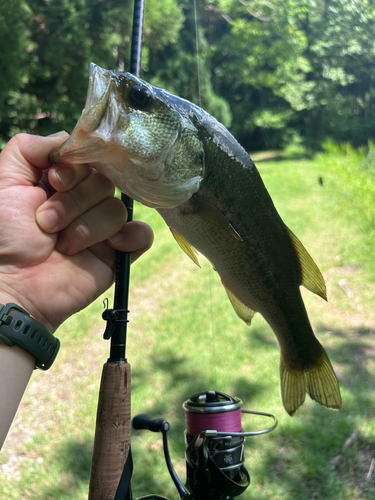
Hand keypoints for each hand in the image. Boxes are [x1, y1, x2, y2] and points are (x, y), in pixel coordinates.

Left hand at [0, 132, 152, 331]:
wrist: (11, 284)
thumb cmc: (2, 235)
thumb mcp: (4, 180)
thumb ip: (29, 148)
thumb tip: (68, 140)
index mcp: (62, 183)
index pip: (89, 160)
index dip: (75, 169)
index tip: (54, 183)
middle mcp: (85, 202)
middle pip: (104, 183)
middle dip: (73, 204)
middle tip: (46, 224)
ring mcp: (103, 229)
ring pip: (117, 209)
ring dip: (87, 227)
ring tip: (63, 245)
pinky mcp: (117, 253)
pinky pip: (142, 235)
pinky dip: (131, 237)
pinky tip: (109, 246)